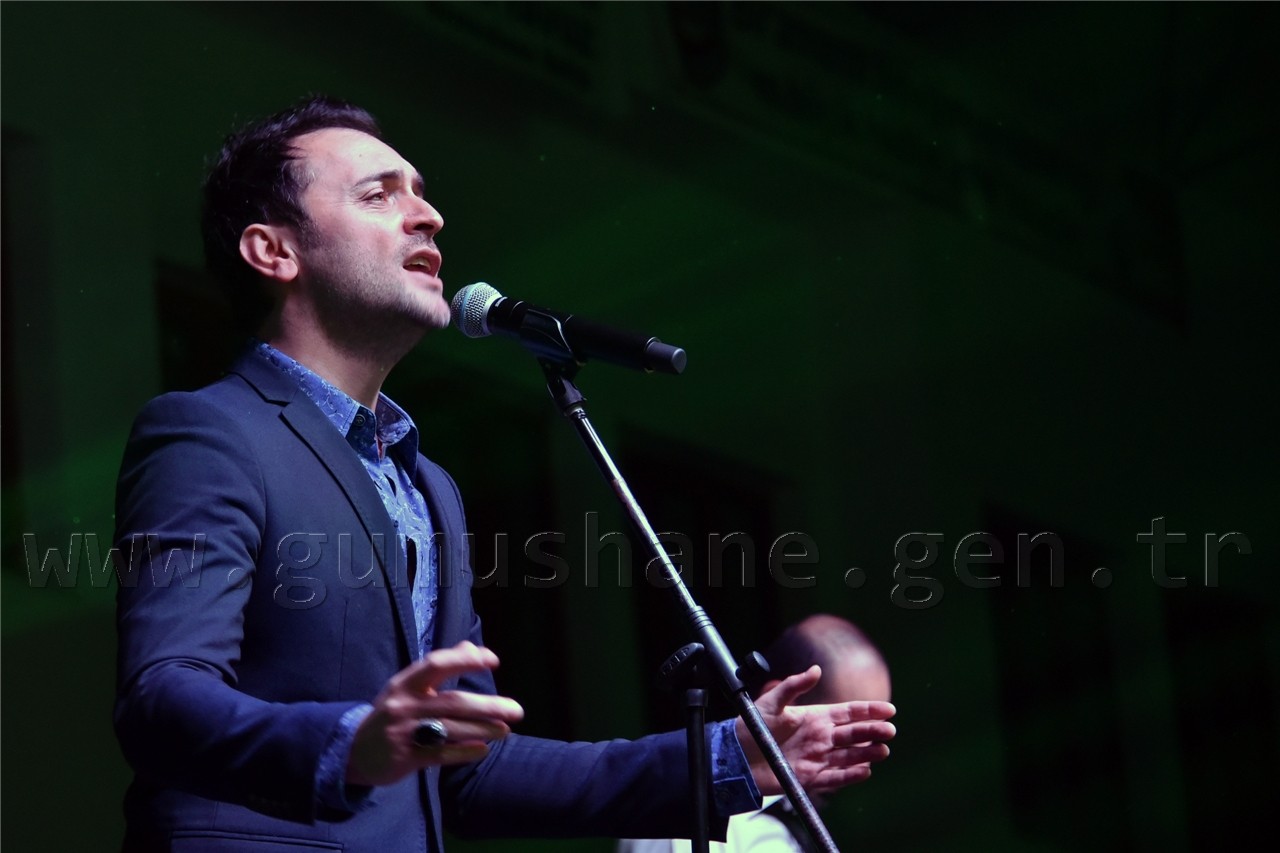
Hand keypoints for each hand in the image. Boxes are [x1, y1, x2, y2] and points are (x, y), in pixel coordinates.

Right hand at [346, 641, 523, 786]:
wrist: (355, 751)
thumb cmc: (393, 713)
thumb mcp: (409, 686)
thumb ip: (441, 667)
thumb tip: (472, 646)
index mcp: (406, 683)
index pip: (437, 664)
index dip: (465, 659)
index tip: (493, 659)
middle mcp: (404, 705)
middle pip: (452, 702)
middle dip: (488, 706)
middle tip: (516, 709)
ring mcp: (404, 732)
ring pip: (450, 728)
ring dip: (482, 729)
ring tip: (505, 730)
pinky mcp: (405, 758)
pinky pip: (439, 754)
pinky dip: (463, 752)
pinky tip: (482, 750)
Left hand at [735, 665, 895, 794]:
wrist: (736, 755)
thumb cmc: (752, 725)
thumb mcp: (772, 701)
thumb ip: (794, 686)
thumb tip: (816, 669)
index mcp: (816, 717)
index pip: (848, 713)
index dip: (868, 711)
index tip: (889, 709)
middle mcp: (821, 738)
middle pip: (853, 734)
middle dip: (873, 732)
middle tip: (889, 730)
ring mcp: (817, 758)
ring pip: (849, 756)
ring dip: (867, 754)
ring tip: (883, 751)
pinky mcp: (810, 778)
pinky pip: (834, 777)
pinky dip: (850, 775)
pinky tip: (865, 771)